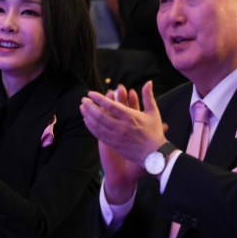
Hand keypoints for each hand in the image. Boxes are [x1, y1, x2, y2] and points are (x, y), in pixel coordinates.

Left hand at [81, 81, 167, 201]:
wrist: (154, 154)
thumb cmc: (154, 132)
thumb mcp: (153, 112)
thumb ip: (148, 96)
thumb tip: (148, 82)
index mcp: (130, 117)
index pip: (111, 106)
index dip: (99, 99)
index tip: (91, 93)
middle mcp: (121, 127)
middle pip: (100, 115)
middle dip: (89, 106)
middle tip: (83, 100)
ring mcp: (116, 137)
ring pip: (97, 125)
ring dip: (87, 116)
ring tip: (82, 108)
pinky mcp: (113, 145)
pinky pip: (98, 135)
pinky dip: (91, 127)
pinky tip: (87, 121)